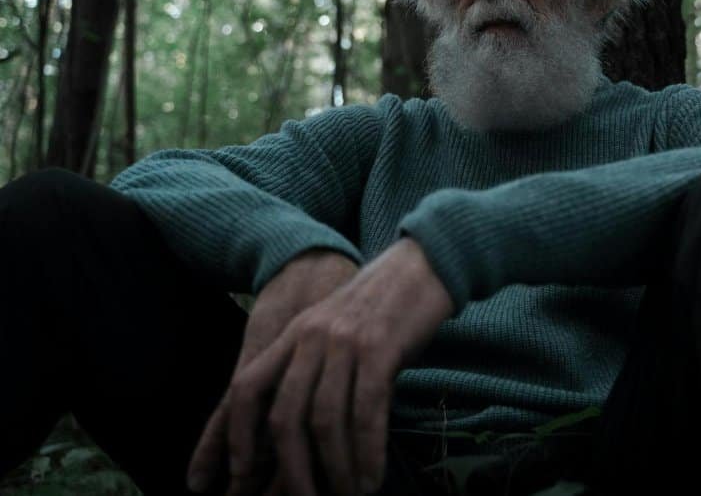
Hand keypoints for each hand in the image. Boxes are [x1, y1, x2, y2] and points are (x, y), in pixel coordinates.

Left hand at [193, 238, 453, 495]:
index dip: (239, 436)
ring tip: (347, 495)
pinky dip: (367, 453)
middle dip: (292, 470)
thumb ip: (317, 367)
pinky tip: (371, 478)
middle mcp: (311, 338)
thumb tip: (308, 429)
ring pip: (326, 422)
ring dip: (335, 469)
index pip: (247, 388)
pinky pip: (366, 413)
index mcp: (294, 334)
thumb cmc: (386, 305)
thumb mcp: (337, 329)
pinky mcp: (380, 349)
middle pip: (286, 416)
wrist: (426, 263)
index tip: (242, 476)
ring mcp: (344, 343)